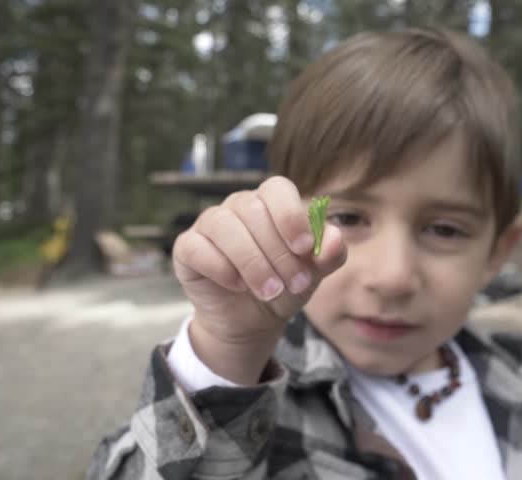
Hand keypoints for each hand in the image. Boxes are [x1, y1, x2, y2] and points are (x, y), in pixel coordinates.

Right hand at [171, 176, 346, 384]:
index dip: (291, 215)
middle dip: (278, 253)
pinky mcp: (187, 247)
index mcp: (270, 203)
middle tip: (294, 285)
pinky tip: (237, 286)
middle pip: (254, 211)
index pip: (277, 188)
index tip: (304, 249)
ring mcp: (209, 223)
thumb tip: (334, 238)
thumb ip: (329, 254)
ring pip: (224, 226)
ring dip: (252, 263)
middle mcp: (238, 206)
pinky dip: (221, 268)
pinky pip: (198, 247)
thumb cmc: (284, 286)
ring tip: (270, 292)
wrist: (253, 321)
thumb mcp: (312, 274)